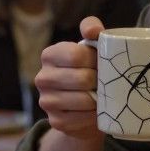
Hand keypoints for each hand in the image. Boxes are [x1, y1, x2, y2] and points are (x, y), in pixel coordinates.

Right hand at [33, 16, 104, 140]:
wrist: (86, 104)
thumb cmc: (90, 68)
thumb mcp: (91, 46)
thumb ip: (92, 29)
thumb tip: (94, 31)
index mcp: (49, 55)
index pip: (76, 55)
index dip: (96, 60)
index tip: (104, 63)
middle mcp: (42, 78)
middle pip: (82, 79)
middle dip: (100, 81)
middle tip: (107, 81)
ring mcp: (46, 101)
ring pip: (84, 100)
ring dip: (100, 99)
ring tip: (104, 95)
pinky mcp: (55, 121)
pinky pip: (82, 119)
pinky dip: (95, 115)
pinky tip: (97, 110)